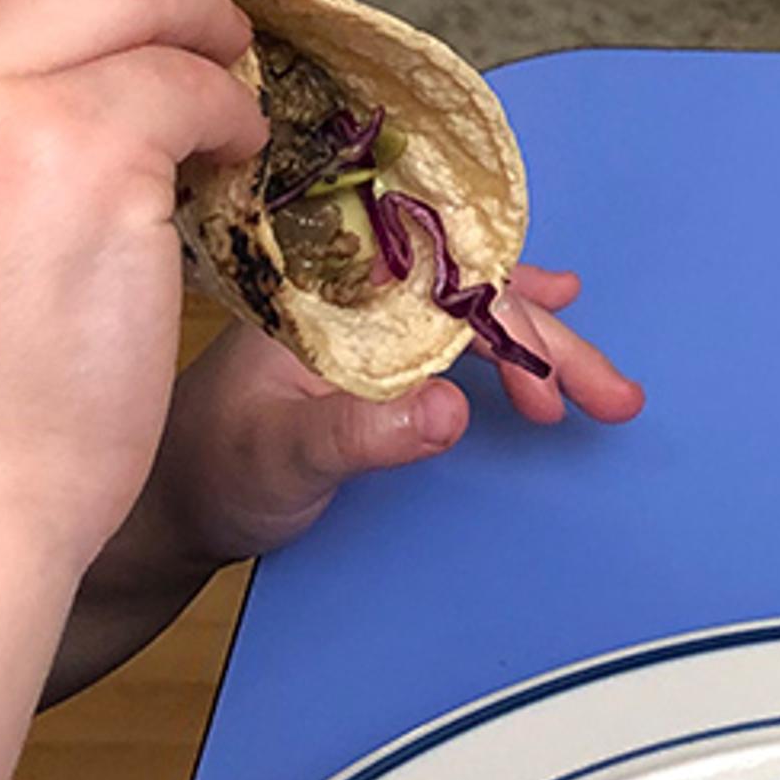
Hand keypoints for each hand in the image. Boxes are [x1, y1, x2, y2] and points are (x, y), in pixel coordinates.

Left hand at [140, 264, 645, 571]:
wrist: (169, 502)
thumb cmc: (206, 470)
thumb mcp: (283, 458)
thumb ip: (363, 433)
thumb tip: (452, 410)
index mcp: (328, 288)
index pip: (442, 277)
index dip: (513, 314)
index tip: (553, 372)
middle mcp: (352, 290)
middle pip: (471, 291)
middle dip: (550, 340)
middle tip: (611, 394)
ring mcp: (366, 320)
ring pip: (472, 307)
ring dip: (542, 340)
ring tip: (600, 387)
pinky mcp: (375, 353)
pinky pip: (455, 326)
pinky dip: (507, 331)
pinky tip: (547, 317)